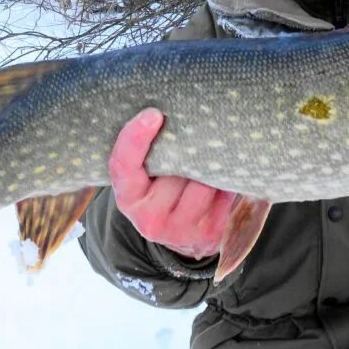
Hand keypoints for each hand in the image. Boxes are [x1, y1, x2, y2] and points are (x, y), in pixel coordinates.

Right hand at [108, 107, 235, 259]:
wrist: (181, 235)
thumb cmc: (162, 191)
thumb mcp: (146, 177)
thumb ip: (151, 153)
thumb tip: (175, 114)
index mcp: (128, 197)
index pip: (124, 164)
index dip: (135, 137)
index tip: (153, 114)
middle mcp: (149, 218)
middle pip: (174, 168)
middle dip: (187, 148)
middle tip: (195, 131)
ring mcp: (179, 229)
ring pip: (203, 181)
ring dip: (209, 166)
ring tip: (208, 161)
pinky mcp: (208, 234)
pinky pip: (224, 193)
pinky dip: (224, 181)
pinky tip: (220, 179)